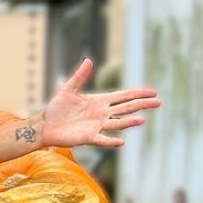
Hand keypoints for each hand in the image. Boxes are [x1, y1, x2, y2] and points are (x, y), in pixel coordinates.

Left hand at [39, 59, 160, 147]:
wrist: (44, 125)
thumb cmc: (56, 108)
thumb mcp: (68, 89)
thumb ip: (80, 76)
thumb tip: (89, 60)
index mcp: (99, 101)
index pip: (123, 96)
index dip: (137, 94)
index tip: (153, 92)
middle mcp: (102, 114)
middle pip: (126, 108)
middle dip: (141, 105)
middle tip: (158, 102)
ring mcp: (97, 126)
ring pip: (117, 123)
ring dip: (129, 122)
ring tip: (142, 119)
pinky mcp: (88, 137)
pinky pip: (102, 139)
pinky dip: (110, 141)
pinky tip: (121, 142)